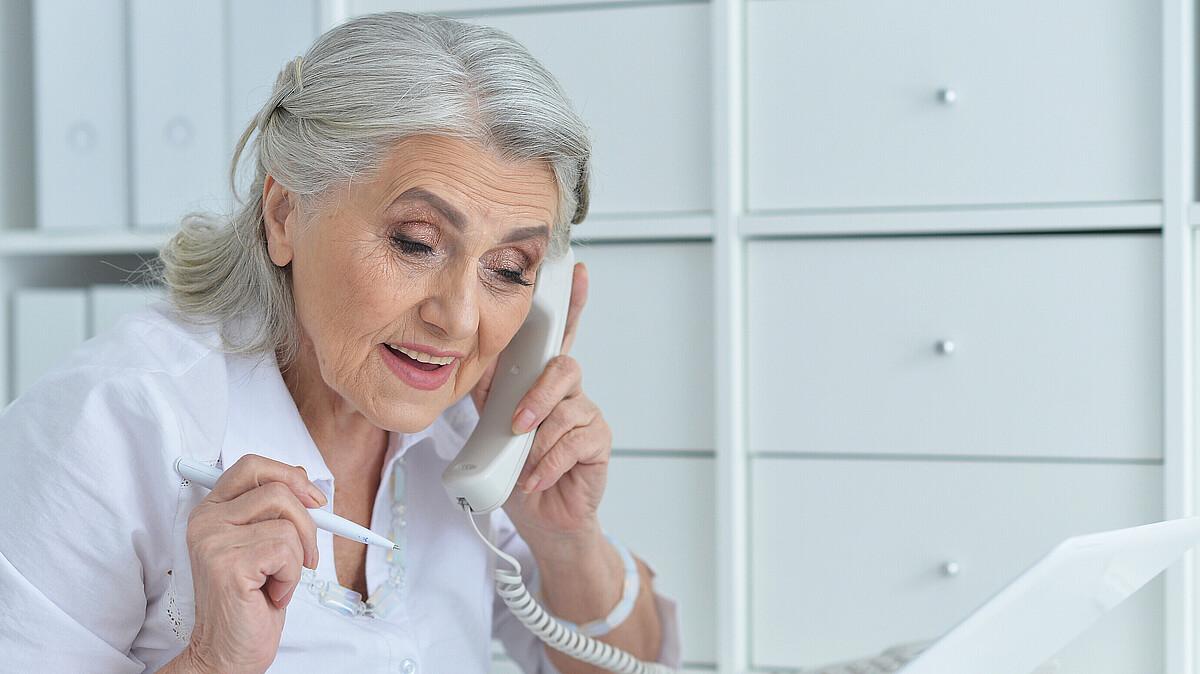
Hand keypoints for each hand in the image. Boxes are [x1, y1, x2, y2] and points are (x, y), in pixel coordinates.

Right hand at [172, 455, 323, 673]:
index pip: (252, 466)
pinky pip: (286, 552)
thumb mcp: (264, 545)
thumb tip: (304, 477)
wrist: (228, 651)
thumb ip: (274, 511)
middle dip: (309, 523)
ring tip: (278, 583)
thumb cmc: (250, 601)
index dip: (290, 475)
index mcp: (212, 510)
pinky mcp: (227, 564)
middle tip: (306, 557)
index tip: (315, 500)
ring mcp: (212, 541)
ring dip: (297, 559)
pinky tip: (272, 595)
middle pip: (278, 490)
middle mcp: (205, 520)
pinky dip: (292, 578)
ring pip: (288, 524)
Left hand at [471, 262, 612, 539]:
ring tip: (523, 462)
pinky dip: (548, 464)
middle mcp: (567, 392)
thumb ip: (488, 392)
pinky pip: (574, 443)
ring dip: (537, 440)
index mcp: (541, 380)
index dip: (571, 301)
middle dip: (538, 395)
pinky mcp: (597, 442)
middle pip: (564, 368)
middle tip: (518, 422)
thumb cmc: (518, 468)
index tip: (577, 271)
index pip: (559, 334)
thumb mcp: (492, 425)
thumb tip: (471, 358)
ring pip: (565, 410)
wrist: (539, 516)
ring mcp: (585, 415)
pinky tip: (536, 478)